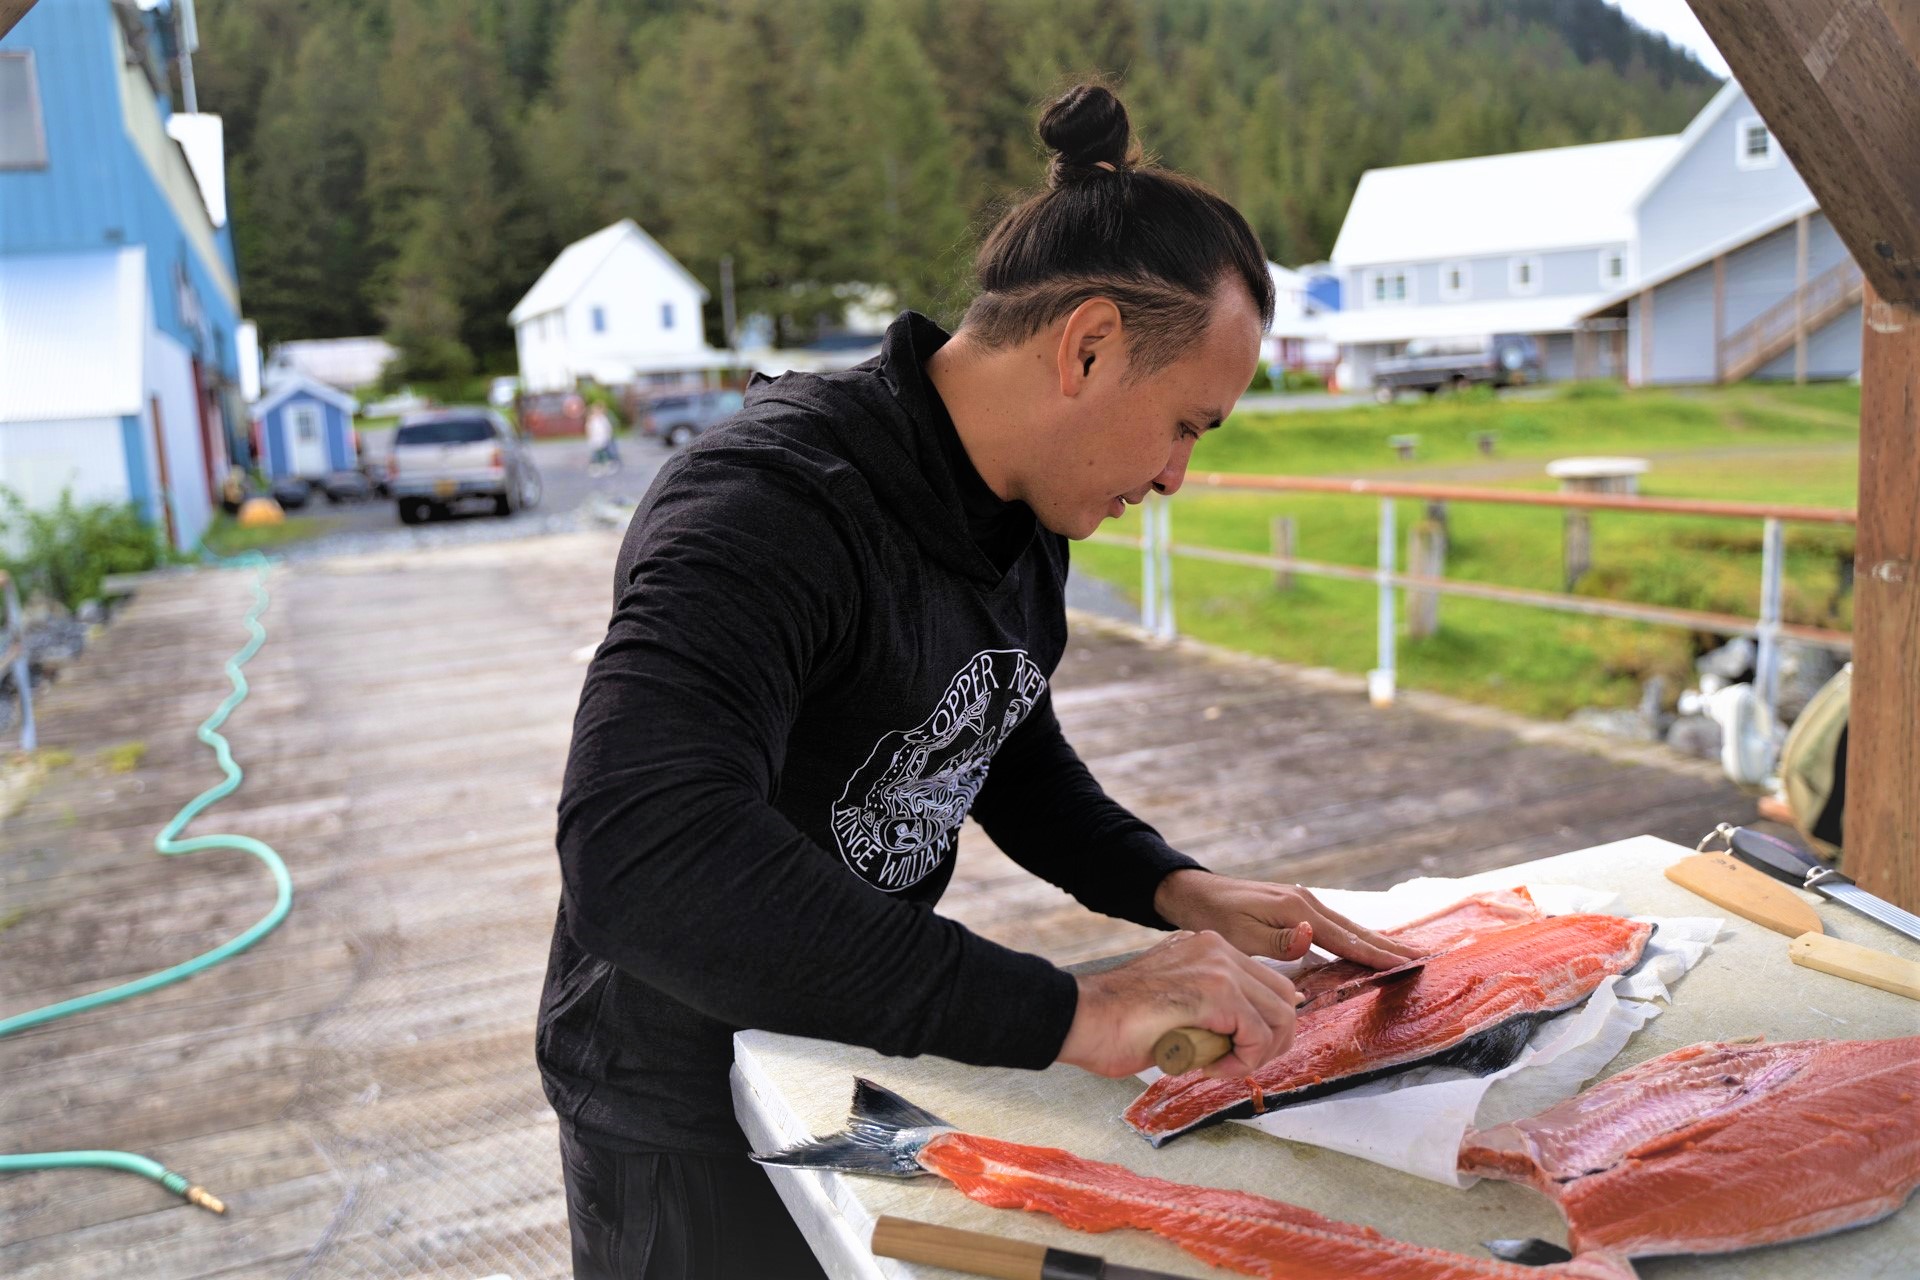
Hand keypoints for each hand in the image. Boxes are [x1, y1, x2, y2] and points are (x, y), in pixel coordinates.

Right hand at [1056, 929, 1300, 1079]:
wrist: (1080, 1018)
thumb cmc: (1115, 1023)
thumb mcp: (1174, 1006)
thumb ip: (1208, 1010)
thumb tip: (1239, 1036)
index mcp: (1206, 948)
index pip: (1266, 985)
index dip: (1262, 1027)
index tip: (1235, 1052)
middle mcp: (1217, 948)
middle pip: (1282, 996)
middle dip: (1271, 1040)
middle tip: (1237, 1064)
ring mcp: (1219, 965)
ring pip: (1279, 1016)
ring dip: (1257, 1053)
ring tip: (1220, 1066)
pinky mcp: (1217, 991)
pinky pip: (1258, 1034)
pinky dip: (1243, 1061)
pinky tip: (1209, 1067)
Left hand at [1153, 870, 1421, 969]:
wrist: (1193, 893)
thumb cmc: (1214, 918)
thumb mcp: (1240, 934)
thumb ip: (1278, 940)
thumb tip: (1311, 936)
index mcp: (1298, 911)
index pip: (1345, 939)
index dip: (1375, 955)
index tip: (1404, 965)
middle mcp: (1305, 902)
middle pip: (1353, 930)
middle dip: (1385, 946)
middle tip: (1419, 959)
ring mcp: (1301, 902)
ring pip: (1345, 926)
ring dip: (1372, 940)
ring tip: (1400, 953)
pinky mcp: (1294, 907)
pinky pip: (1332, 925)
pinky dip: (1351, 936)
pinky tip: (1360, 945)